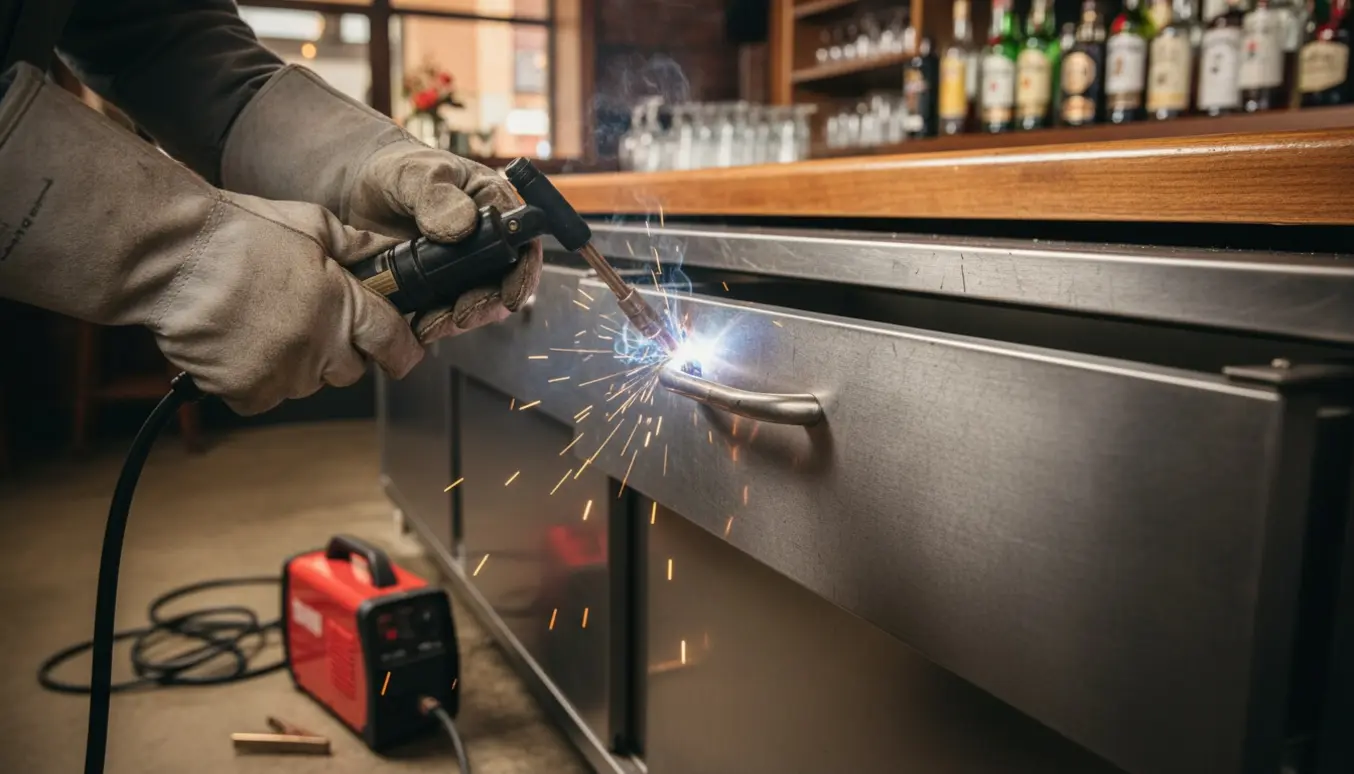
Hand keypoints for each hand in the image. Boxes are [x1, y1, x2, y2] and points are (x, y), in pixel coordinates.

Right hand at [156, 193, 426, 414]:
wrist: (170, 256)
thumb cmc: (237, 233)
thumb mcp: (310, 224)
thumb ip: (357, 246)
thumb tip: (391, 253)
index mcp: (342, 304)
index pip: (394, 342)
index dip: (402, 349)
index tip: (403, 351)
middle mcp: (319, 345)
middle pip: (352, 370)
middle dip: (340, 350)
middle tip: (308, 318)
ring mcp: (284, 373)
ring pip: (308, 384)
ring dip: (297, 363)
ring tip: (263, 322)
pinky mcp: (248, 392)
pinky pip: (266, 398)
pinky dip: (257, 379)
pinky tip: (239, 344)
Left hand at [342, 142, 543, 341]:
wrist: (357, 189)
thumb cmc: (395, 170)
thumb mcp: (413, 174)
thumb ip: (436, 195)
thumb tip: (464, 225)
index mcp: (494, 204)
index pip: (524, 243)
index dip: (523, 273)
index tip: (508, 296)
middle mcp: (488, 238)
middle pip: (505, 281)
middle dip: (487, 304)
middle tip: (461, 316)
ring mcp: (465, 265)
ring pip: (478, 301)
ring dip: (460, 318)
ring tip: (432, 324)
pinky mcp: (441, 284)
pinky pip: (448, 309)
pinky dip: (437, 321)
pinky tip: (419, 326)